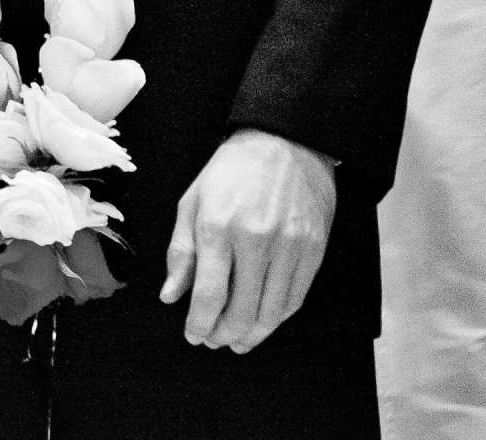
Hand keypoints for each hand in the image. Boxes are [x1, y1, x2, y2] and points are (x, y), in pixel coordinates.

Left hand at [160, 128, 337, 351]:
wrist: (285, 143)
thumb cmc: (231, 171)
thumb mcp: (192, 202)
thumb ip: (181, 252)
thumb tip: (170, 296)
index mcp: (219, 228)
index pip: (209, 294)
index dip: (200, 323)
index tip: (194, 336)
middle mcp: (256, 241)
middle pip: (242, 310)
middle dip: (225, 334)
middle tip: (214, 341)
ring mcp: (290, 248)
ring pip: (272, 311)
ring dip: (253, 334)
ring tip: (239, 341)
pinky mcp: (314, 251)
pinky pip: (295, 298)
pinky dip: (278, 318)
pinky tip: (264, 322)